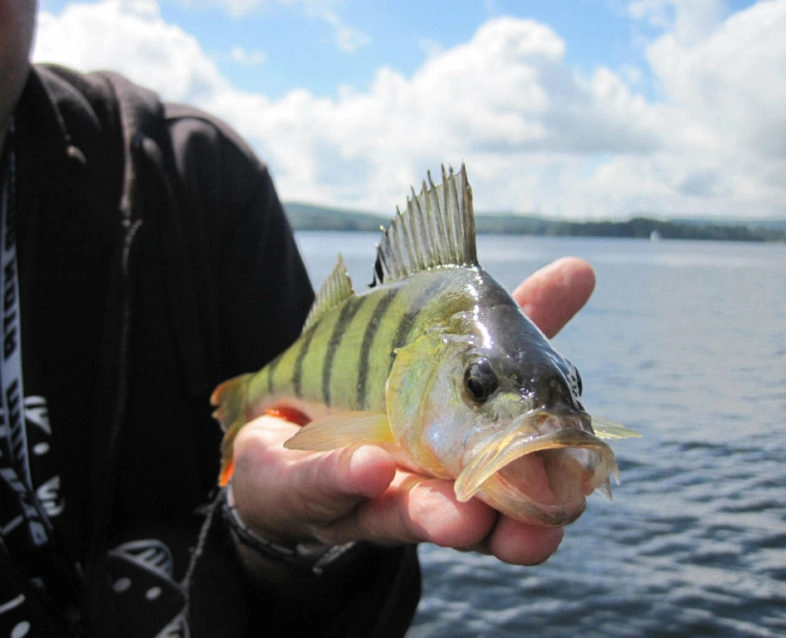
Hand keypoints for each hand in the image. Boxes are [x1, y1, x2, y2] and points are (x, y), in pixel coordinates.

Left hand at [228, 257, 595, 565]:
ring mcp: (364, 489)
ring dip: (434, 516)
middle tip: (535, 532)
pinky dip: (345, 475)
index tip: (578, 496)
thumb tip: (583, 268)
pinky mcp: (305, 484)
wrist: (293, 430)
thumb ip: (514, 318)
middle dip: (505, 527)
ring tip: (457, 517)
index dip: (554, 489)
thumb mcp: (452, 347)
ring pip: (404, 513)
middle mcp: (425, 485)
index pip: (523, 473)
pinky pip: (321, 481)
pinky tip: (368, 466)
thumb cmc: (385, 388)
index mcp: (469, 457)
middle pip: (476, 519)